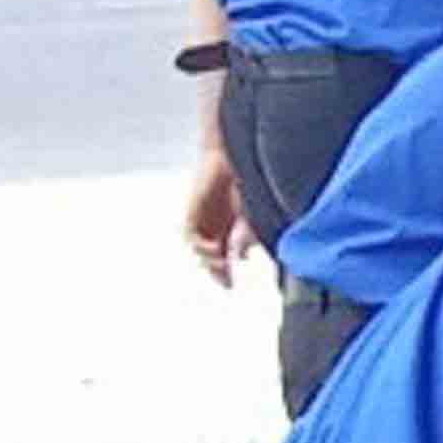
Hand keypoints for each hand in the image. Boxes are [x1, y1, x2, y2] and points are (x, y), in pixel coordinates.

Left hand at [181, 139, 245, 285]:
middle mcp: (214, 225)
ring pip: (199, 249)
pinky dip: (201, 246)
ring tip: (221, 262)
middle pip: (209, 257)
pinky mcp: (193, 211)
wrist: (228, 156)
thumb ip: (247, 236)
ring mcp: (202, 218)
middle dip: (216, 271)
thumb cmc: (244, 181)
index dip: (225, 273)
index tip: (230, 285)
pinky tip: (213, 248)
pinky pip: (190, 236)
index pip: (224, 257)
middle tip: (226, 280)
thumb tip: (239, 256)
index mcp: (230, 227)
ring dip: (208, 260)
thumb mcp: (251, 215)